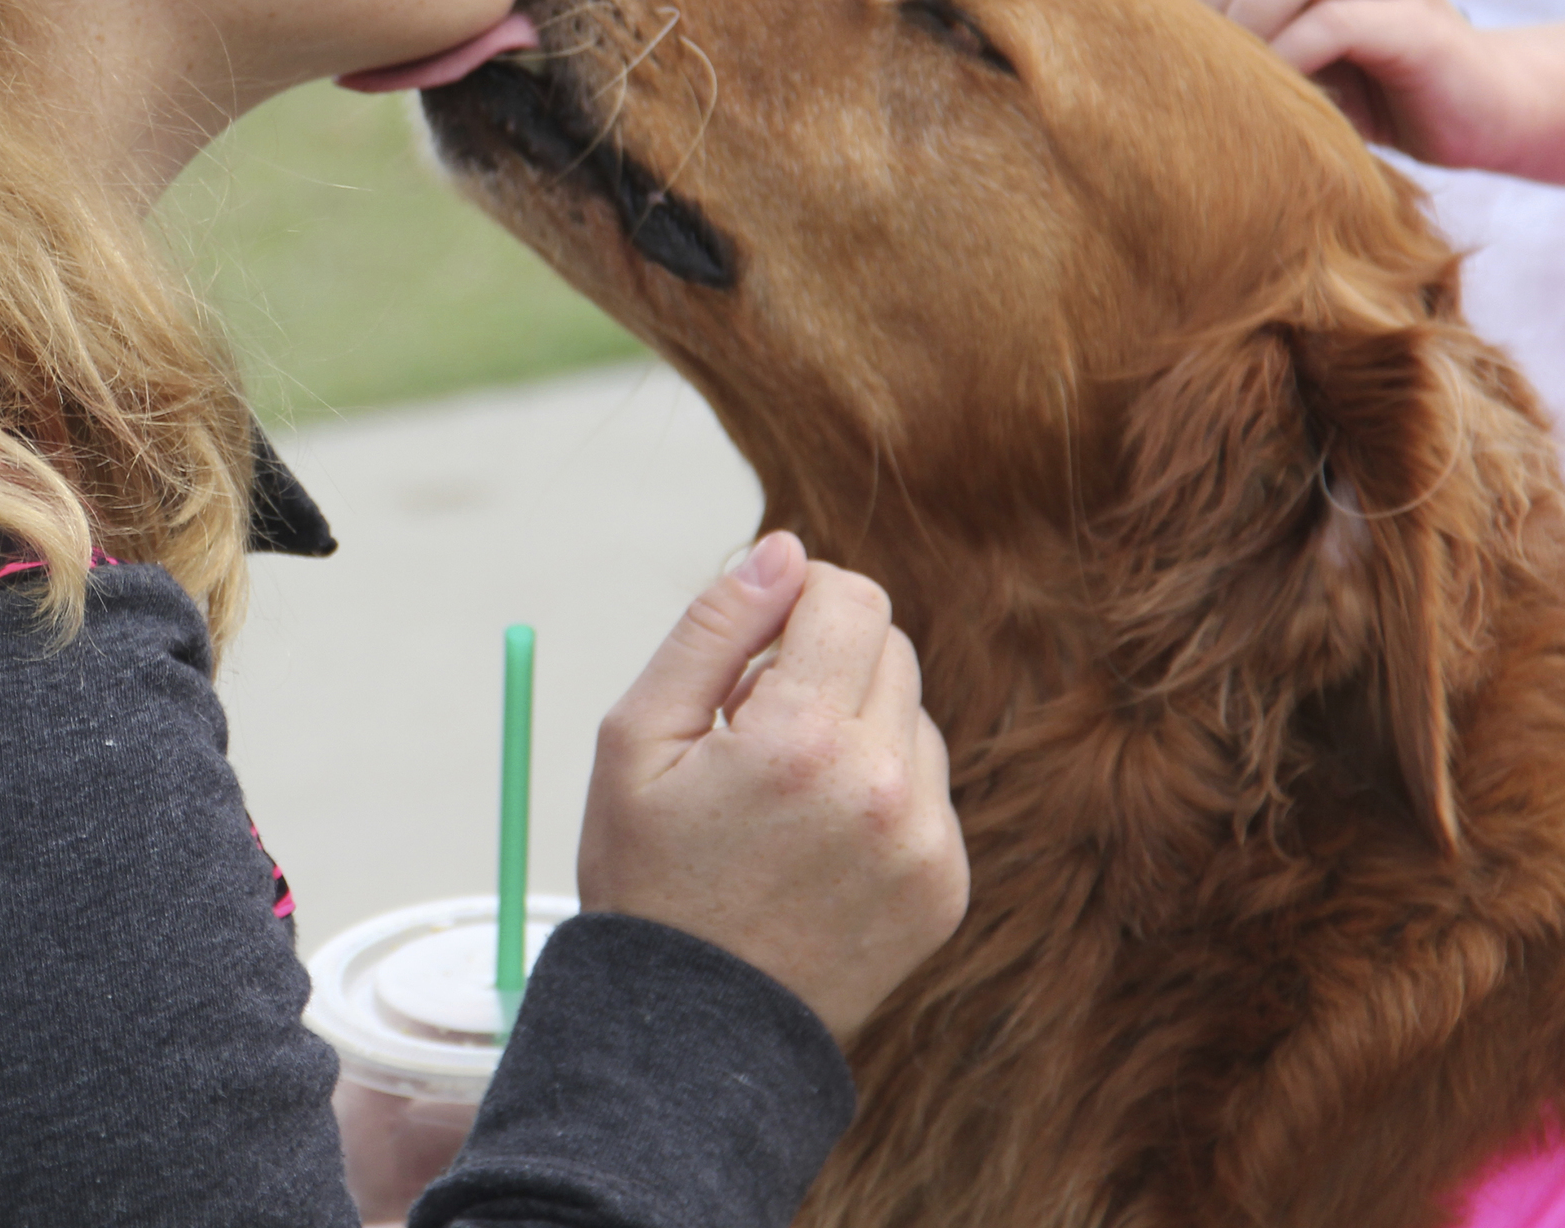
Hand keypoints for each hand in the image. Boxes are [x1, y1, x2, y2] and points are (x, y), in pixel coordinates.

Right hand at [576, 533, 966, 1042]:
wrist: (693, 1031)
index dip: (798, 599)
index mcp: (801, 740)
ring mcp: (926, 842)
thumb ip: (712, 629)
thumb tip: (783, 550)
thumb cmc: (647, 876)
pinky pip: (927, 787)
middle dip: (823, 659)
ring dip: (855, 722)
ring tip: (781, 792)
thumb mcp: (635, 738)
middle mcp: (882, 787)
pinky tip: (815, 838)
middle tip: (752, 724)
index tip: (752, 647)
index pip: (852, 598)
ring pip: (912, 715)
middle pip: (889, 647)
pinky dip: (878, 788)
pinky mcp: (946, 884)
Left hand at [1153, 0, 1564, 182]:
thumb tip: (1119, 40)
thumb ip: (1222, 24)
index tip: (1155, 56)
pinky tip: (1284, 96)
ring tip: (1236, 85)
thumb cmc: (1353, 82)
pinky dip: (1292, 59)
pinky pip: (1336, 22)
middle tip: (1193, 77)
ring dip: (1245, 32)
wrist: (1466, 110)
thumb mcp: (1275, 44)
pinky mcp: (1421, 20)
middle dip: (1202, 13)